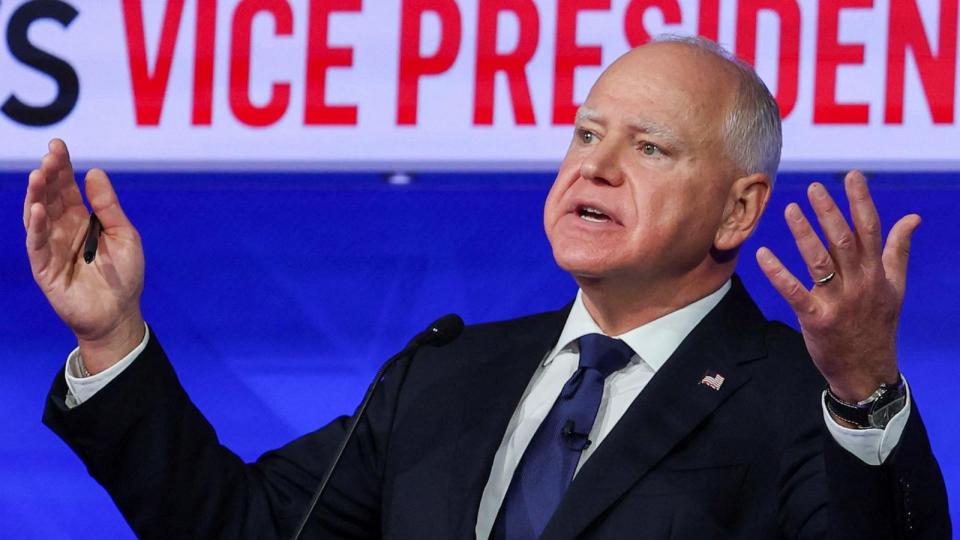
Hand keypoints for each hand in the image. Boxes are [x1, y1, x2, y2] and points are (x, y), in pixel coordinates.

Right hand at [24, 139, 144, 373]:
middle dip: (49, 175)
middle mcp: (62, 229)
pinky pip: (36, 244)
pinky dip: (36, 226)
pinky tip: (38, 209)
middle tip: (50, 156)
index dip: (62, 167)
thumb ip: (108, 206)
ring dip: (37, 196)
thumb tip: (94, 172)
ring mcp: (50, 247)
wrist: (119, 313)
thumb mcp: (124, 235)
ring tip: (39, 175)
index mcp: (81, 219)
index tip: (58, 146)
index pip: (67, 187)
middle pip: (51, 197)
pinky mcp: (44, 268)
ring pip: (38, 216)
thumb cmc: (124, 275)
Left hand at [755, 171, 917, 402]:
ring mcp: (838, 302)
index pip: (871, 229)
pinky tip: (763, 255)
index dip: (861, 201)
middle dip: (829, 212)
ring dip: (804, 234)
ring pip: (820, 261)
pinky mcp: (816, 319)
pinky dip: (778, 273)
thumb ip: (898, 250)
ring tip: (789, 209)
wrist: (867, 371)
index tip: (852, 176)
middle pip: (844, 240)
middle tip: (813, 187)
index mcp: (876, 273)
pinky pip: (794, 293)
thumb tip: (913, 217)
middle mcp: (860, 283)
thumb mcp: (895, 286)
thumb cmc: (878, 324)